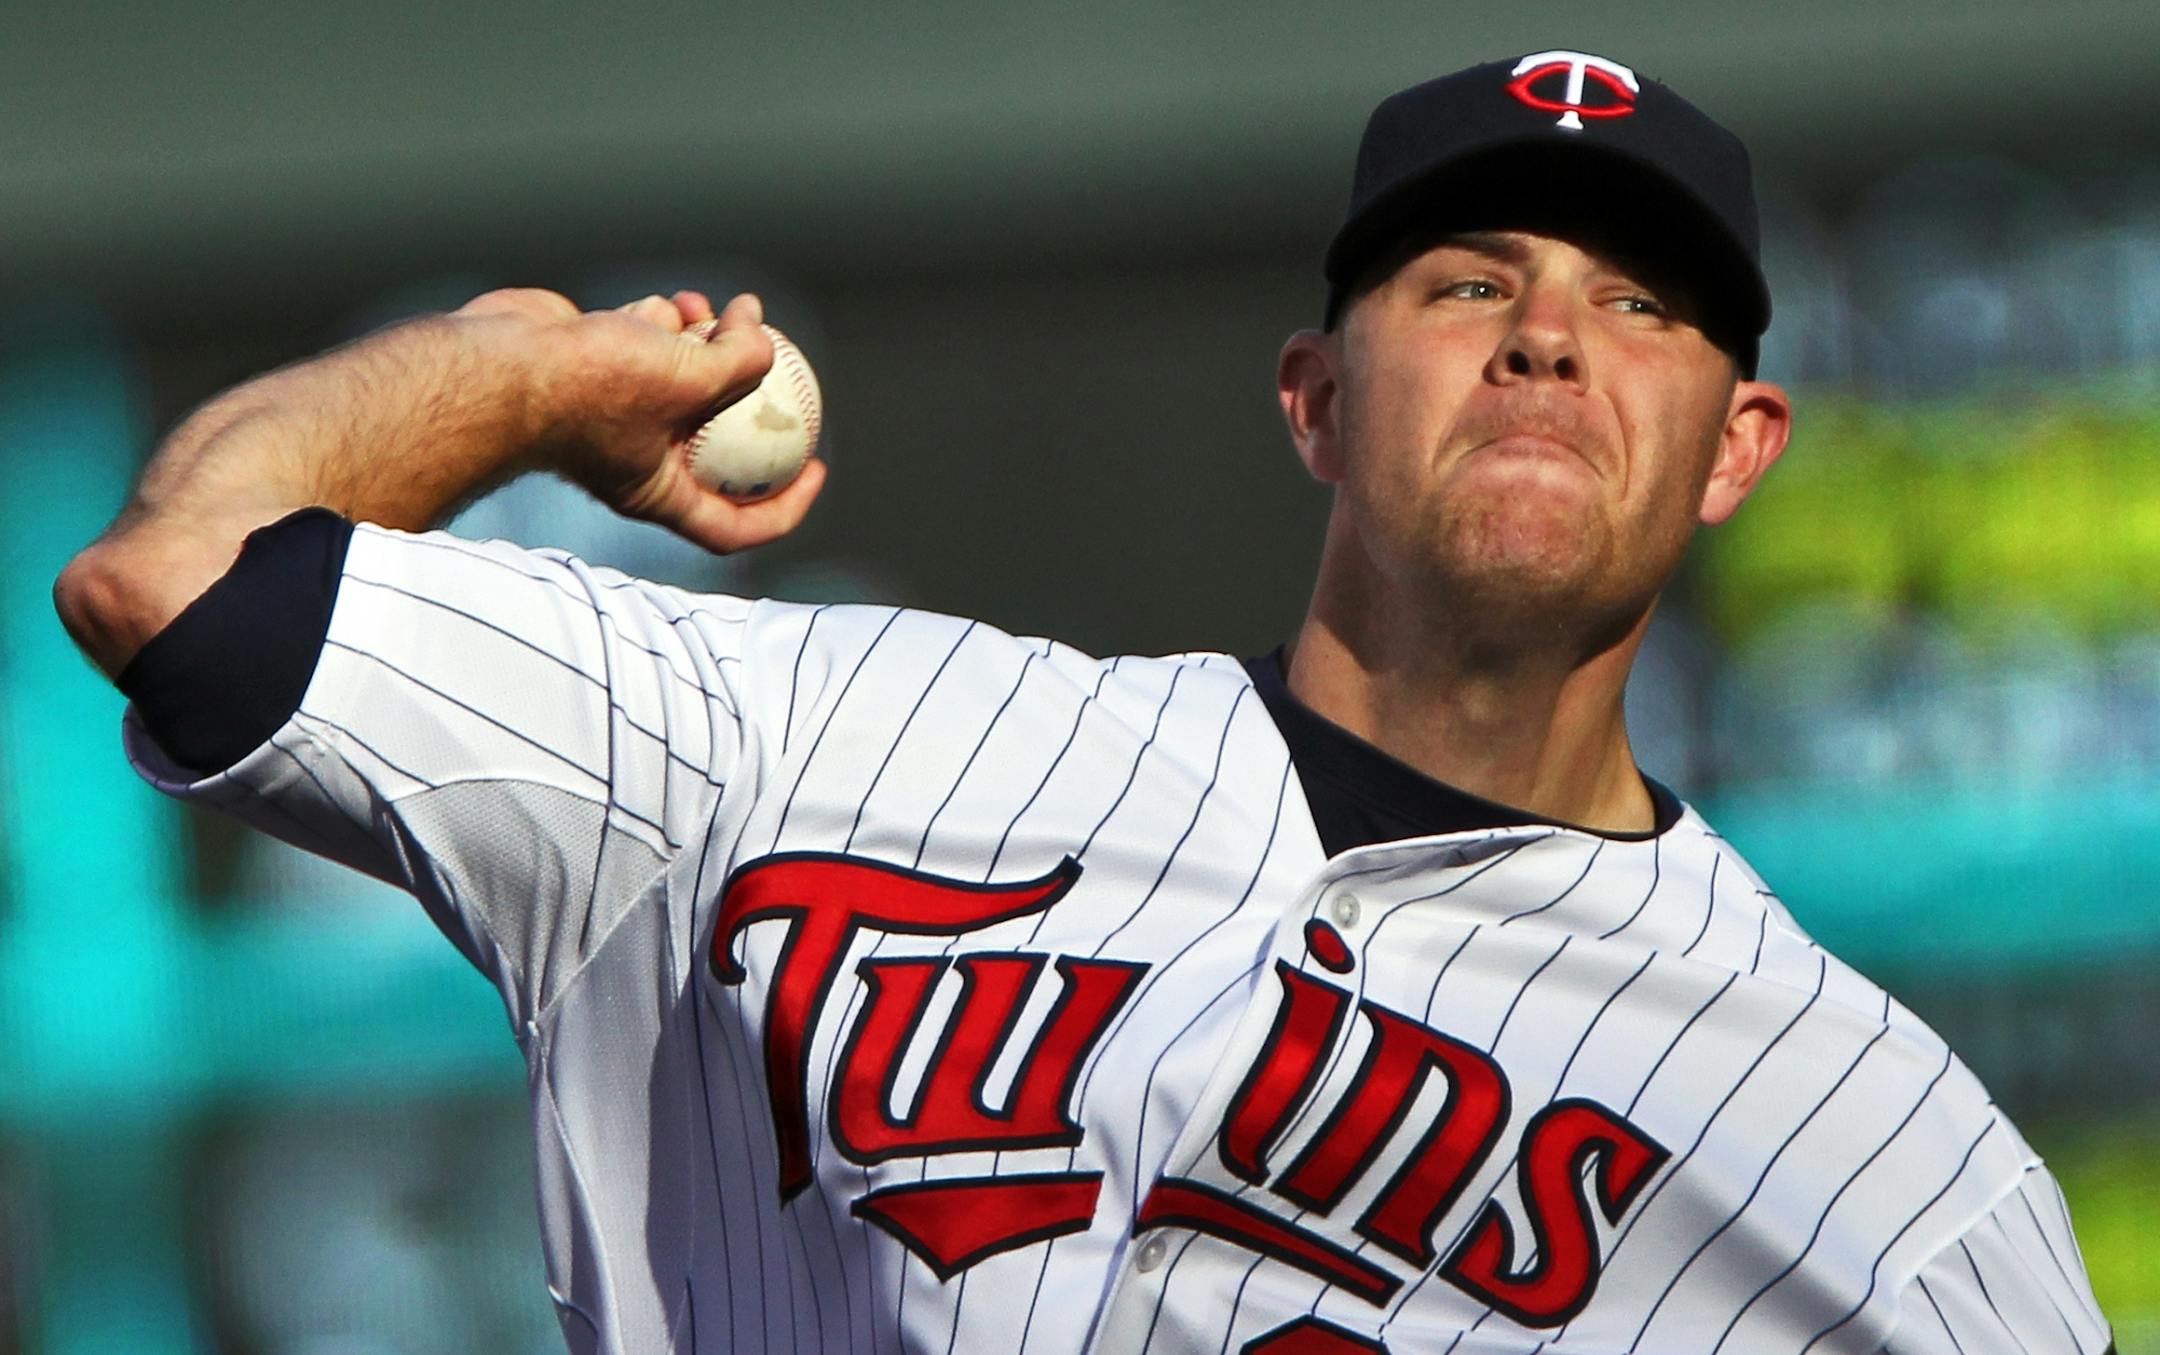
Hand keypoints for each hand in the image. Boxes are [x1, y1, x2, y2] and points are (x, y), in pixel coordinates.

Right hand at [455, 286, 828, 554]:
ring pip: (681, 379)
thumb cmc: (587, 388)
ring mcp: (612, 412)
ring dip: (708, 340)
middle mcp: (637, 458)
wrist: (497, 362)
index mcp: (658, 492)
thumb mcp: (688, 380)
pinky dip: (664, 322)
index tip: (816, 465)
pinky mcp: (591, 367)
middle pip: (715, 437)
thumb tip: (764, 338)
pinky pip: (644, 347)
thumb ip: (741, 364)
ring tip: (719, 308)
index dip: (785, 506)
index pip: (734, 524)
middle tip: (777, 355)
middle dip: (748, 392)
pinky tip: (670, 301)